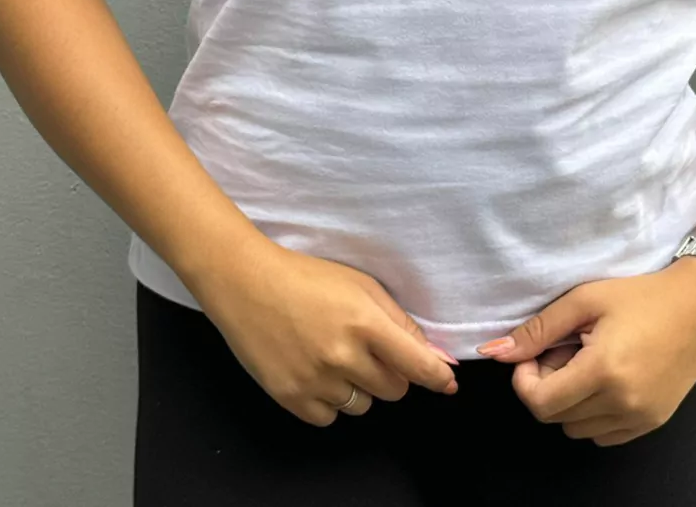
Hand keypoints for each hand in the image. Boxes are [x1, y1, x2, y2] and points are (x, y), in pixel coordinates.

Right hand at [192, 237, 459, 426]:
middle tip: (371, 351)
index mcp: (364, 323)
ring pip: (363, 406)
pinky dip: (331, 400)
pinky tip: (317, 372)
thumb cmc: (308, 277)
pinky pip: (330, 417)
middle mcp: (342, 355)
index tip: (448, 383)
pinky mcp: (290, 397)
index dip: (438, 378)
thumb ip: (399, 322)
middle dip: (391, 373)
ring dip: (360, 387)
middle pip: (393, 389)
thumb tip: (434, 356)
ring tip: (336, 357)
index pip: (416, 364)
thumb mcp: (361, 285)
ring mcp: (315, 380)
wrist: (247, 283)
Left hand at [476, 257, 695, 444]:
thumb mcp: (585, 300)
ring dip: (571, 400)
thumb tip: (495, 352)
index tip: (536, 352)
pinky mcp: (653, 423)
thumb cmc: (640, 295)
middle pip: (556, 416)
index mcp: (603, 371)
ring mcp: (641, 418)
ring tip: (588, 360)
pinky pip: (604, 434)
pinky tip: (607, 377)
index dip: (525, 379)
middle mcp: (623, 403)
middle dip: (549, 384)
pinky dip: (594, 412)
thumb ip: (538, 329)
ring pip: (578, 428)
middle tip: (565, 349)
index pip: (540, 403)